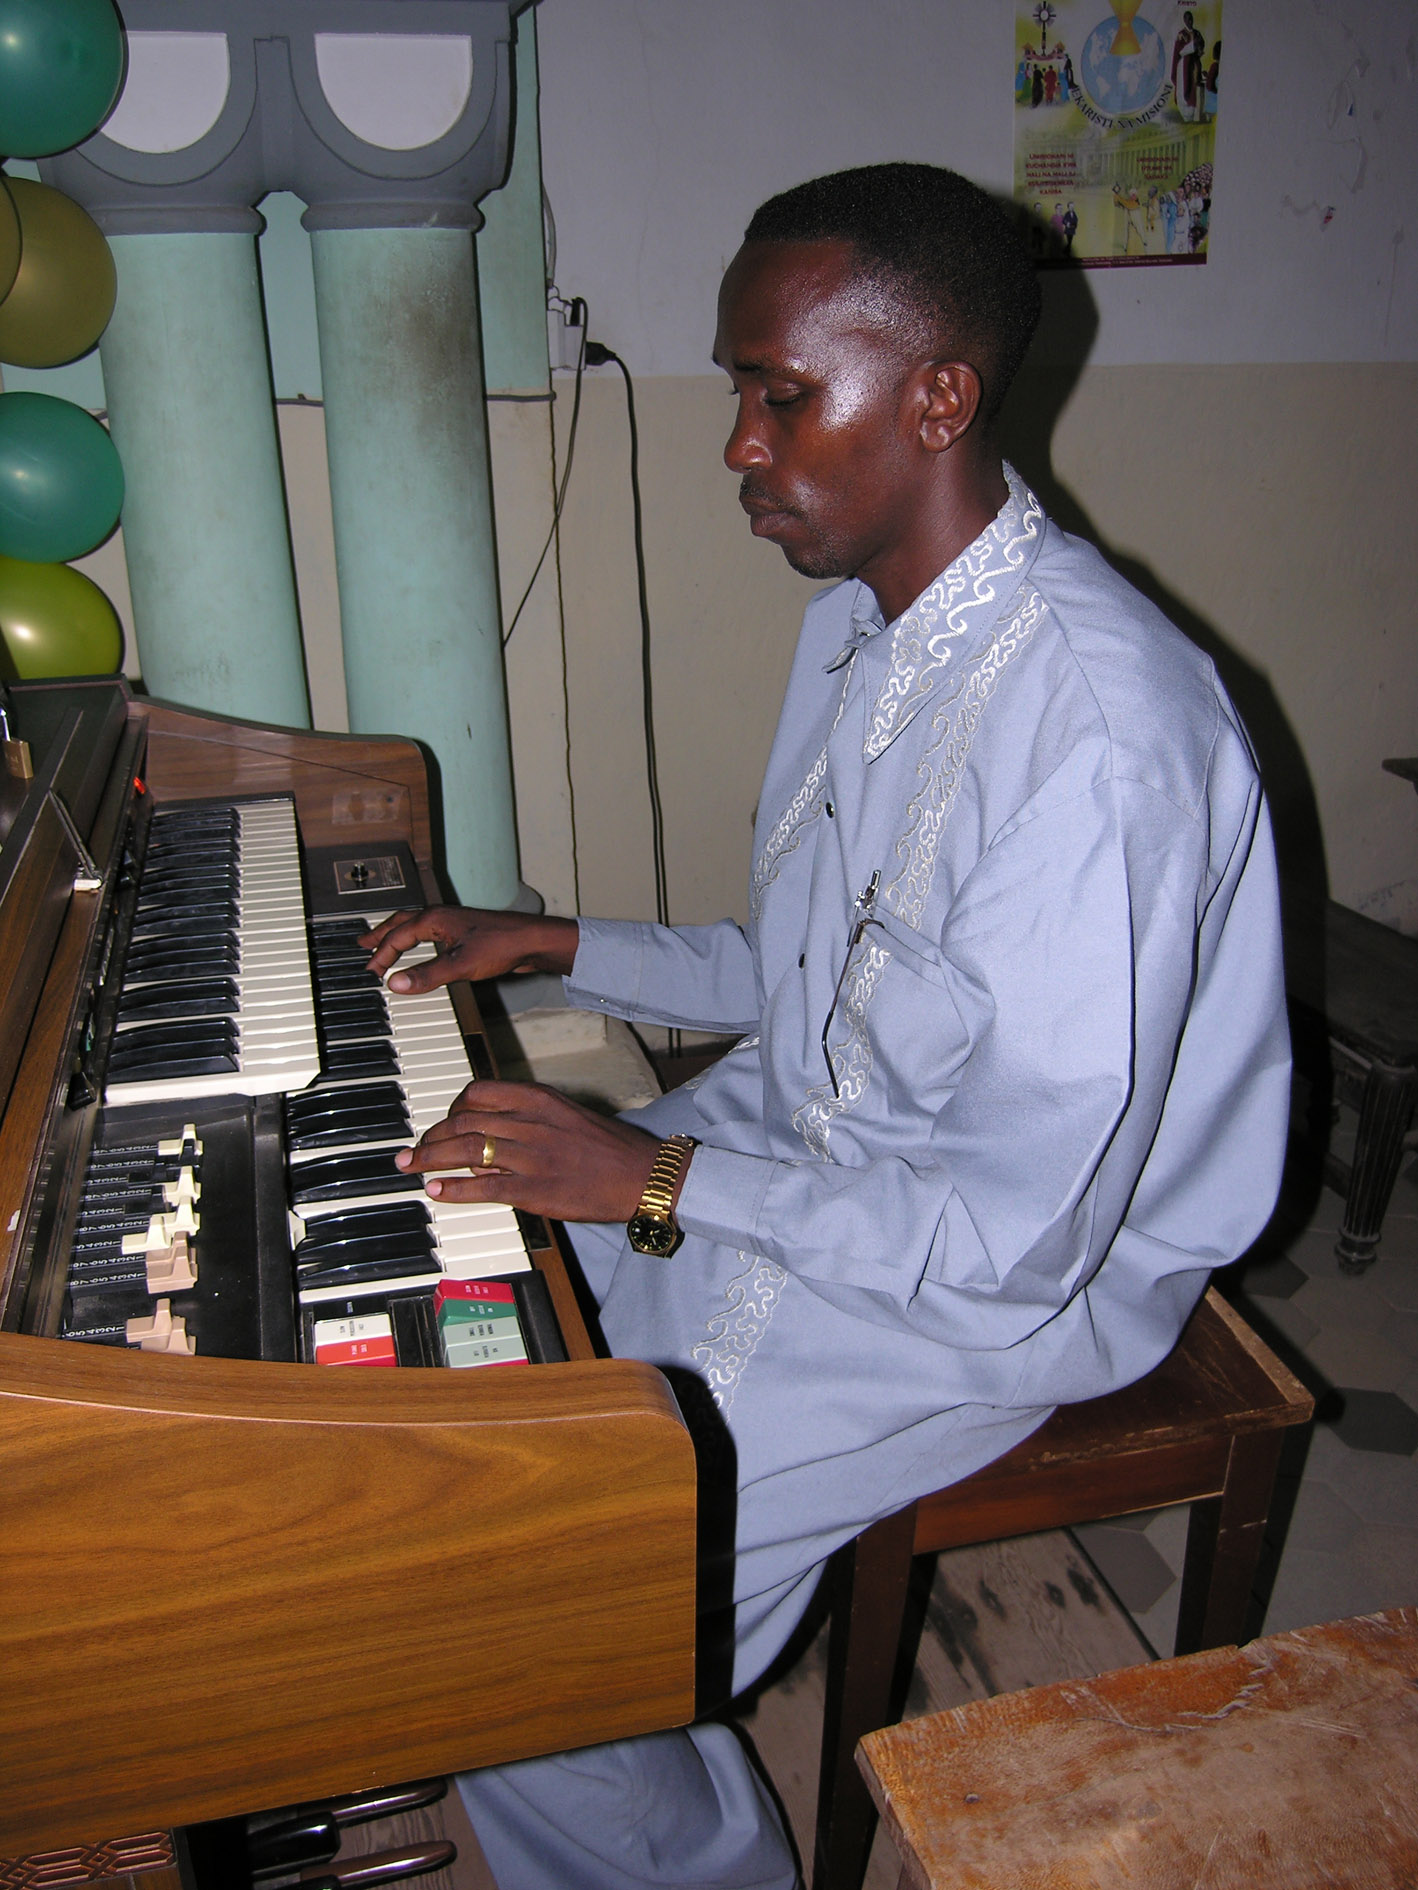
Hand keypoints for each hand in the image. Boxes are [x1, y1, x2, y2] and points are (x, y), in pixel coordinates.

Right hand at [361, 906, 578, 994]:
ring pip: (416, 926)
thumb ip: (427, 975)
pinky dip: (417, 940)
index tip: (372, 972)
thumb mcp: (460, 965)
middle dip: (381, 935)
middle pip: (402, 923)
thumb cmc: (503, 944)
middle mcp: (441, 916)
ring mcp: (454, 923)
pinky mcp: (465, 932)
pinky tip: (421, 950)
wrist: (533, 940)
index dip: (382, 955)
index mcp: (435, 918)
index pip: (398, 936)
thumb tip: (396, 984)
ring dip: (398, 935)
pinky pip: (431, 933)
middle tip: (364, 945)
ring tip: (385, 945)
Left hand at [394, 1080, 665, 1224]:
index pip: (478, 1093)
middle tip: (415, 1149)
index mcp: (538, 1099)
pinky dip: (454, 1189)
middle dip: (431, 1135)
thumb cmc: (609, 1147)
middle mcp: (530, 1122)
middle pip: (463, 1121)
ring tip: (412, 1166)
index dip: (451, 1107)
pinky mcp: (535, 1189)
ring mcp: (531, 1156)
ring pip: (466, 1150)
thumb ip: (528, 1120)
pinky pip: (484, 1187)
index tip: (442, 1121)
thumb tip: (492, 1140)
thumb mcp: (566, 1115)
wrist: (642, 1174)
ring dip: (431, 1158)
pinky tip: (437, 1190)